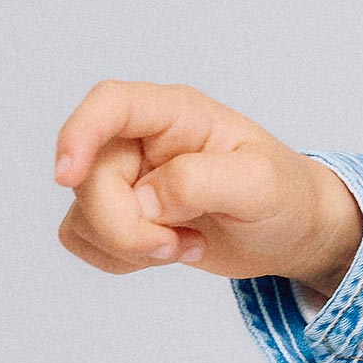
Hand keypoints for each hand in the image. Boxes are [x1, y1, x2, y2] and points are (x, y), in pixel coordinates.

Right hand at [54, 81, 362, 294]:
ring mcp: (129, 177)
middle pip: (90, 176)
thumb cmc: (286, 195)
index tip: (68, 175)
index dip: (79, 133)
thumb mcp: (259, 185)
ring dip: (127, 245)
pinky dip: (120, 258)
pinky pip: (85, 238)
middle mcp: (144, 140)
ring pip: (82, 213)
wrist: (294, 233)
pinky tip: (169, 251)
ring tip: (186, 244)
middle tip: (177, 243)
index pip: (111, 104)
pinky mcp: (122, 213)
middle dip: (125, 225)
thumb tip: (144, 199)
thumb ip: (200, 182)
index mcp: (177, 114)